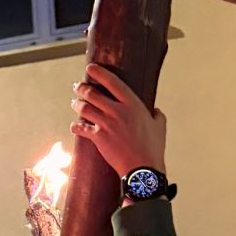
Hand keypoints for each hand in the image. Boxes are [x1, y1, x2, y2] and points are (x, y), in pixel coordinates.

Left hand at [70, 64, 166, 178]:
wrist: (142, 168)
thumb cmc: (153, 147)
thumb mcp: (159, 126)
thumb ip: (156, 114)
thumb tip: (155, 111)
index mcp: (132, 104)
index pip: (112, 82)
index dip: (99, 73)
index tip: (90, 68)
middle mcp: (117, 111)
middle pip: (92, 94)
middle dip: (81, 88)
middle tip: (78, 86)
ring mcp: (106, 124)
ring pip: (84, 108)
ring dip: (77, 104)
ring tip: (75, 103)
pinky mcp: (98, 138)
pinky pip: (81, 128)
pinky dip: (76, 126)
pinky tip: (75, 126)